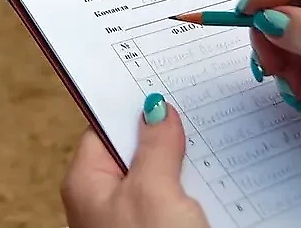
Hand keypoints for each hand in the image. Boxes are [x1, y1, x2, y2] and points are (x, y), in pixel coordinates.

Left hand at [62, 95, 208, 227]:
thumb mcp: (153, 193)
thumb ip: (156, 148)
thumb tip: (157, 109)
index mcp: (87, 182)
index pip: (106, 127)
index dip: (134, 107)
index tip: (160, 85)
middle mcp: (103, 199)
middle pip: (135, 151)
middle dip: (165, 135)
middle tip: (196, 113)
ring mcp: (129, 217)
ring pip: (159, 177)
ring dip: (183, 166)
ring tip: (210, 143)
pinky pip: (172, 203)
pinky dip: (192, 191)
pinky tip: (213, 181)